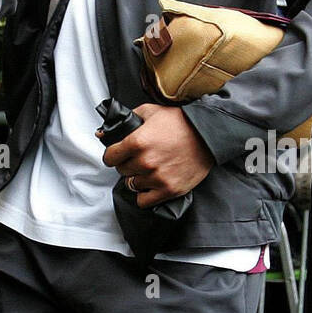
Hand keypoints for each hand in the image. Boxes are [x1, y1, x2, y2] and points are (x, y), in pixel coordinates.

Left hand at [101, 104, 215, 207]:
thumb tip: (105, 131)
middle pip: (122, 171)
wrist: (207, 134)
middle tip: (138, 158)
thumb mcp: (150, 111)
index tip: (118, 155)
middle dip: (127, 164)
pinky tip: (151, 184)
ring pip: (132, 185)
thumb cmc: (180, 122)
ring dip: (137, 178)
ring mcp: (157, 177)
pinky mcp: (169, 190)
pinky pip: (144, 201)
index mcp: (137, 142)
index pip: (110, 157)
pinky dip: (145, 195)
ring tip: (148, 169)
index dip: (113, 155)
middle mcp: (145, 161)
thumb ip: (127, 119)